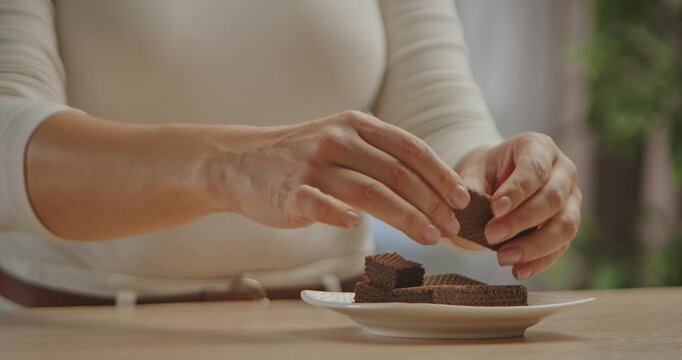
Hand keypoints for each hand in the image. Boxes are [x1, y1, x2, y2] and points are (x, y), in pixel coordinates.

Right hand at [210, 111, 470, 244]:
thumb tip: (429, 189)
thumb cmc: (303, 158)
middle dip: (430, 201)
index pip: (409, 148)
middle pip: (395, 172)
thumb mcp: (342, 142)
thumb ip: (379, 158)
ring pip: (368, 190)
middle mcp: (337, 139)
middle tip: (451, 227)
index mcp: (356, 125)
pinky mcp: (291, 191)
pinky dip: (337, 213)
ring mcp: (313, 165)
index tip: (461, 198)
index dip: (439, 174)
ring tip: (429, 236)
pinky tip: (356, 225)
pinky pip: (318, 202)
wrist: (242, 162)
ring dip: (404, 214)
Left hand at [454, 132, 581, 278]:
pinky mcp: (569, 224)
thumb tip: (465, 206)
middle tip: (491, 235)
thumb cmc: (486, 171)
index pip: (535, 168)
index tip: (495, 208)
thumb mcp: (474, 170)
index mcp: (539, 147)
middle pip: (553, 198)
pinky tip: (519, 270)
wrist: (497, 180)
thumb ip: (470, 185)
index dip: (517, 191)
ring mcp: (571, 199)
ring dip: (534, 245)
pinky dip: (540, 261)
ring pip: (565, 225)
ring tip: (503, 258)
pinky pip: (562, 247)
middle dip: (522, 220)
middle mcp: (563, 170)